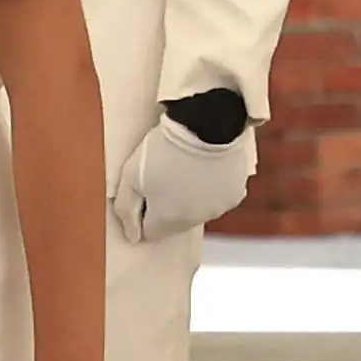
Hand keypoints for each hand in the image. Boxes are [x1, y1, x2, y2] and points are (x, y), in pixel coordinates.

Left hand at [112, 119, 255, 244]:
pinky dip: (212, 188)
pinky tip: (206, 168)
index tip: (145, 189)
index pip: (150, 232)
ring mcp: (217, 208)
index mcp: (168, 219)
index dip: (144, 211)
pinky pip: (218, 198)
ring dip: (191, 197)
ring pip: (198, 211)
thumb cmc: (164, 148)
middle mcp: (194, 220)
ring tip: (186, 169)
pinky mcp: (235, 194)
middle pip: (175, 223)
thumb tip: (133, 236)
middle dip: (168, 205)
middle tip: (165, 175)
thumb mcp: (130, 176)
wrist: (204, 124)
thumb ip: (126, 210)